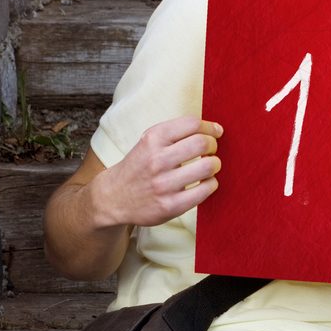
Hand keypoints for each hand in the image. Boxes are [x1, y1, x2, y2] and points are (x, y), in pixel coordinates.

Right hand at [92, 116, 222, 227]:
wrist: (113, 197)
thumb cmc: (140, 165)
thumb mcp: (149, 141)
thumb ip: (176, 132)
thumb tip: (215, 129)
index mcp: (152, 139)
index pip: (192, 124)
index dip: (210, 127)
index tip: (216, 131)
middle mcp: (157, 160)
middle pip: (202, 144)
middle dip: (213, 145)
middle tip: (211, 150)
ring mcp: (163, 185)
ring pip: (208, 167)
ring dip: (215, 164)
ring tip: (210, 166)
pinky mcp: (170, 206)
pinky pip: (205, 190)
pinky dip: (211, 184)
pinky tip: (204, 183)